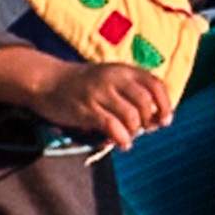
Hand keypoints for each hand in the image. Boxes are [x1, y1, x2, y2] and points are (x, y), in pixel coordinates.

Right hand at [4, 51, 171, 149]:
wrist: (48, 81)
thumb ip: (133, 94)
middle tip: (143, 130)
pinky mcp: (85, 108)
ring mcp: (99, 92)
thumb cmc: (85, 85)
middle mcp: (113, 78)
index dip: (165, 104)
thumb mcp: (111, 80)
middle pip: (145, 102)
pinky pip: (111, 126)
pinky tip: (123, 144)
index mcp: (124, 70)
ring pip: (130, 116)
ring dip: (134, 132)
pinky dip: (122, 138)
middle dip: (149, 121)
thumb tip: (157, 121)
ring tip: (129, 138)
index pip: (155, 84)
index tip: (166, 121)